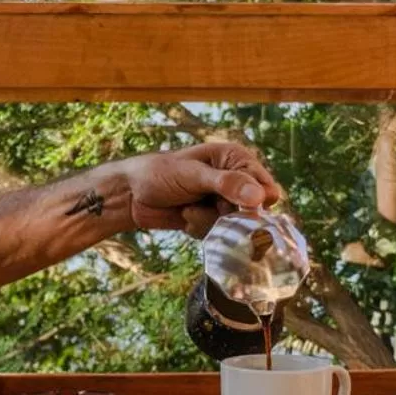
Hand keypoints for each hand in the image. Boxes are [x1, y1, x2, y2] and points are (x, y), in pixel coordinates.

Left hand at [124, 142, 282, 235]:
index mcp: (236, 160)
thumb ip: (226, 184)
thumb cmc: (159, 173)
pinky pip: (219, 234)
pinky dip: (200, 228)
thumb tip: (260, 197)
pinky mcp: (211, 219)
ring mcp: (223, 201)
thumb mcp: (193, 175)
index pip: (265, 187)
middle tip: (207, 207)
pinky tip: (185, 217)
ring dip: (209, 222)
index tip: (236, 208)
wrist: (131, 195)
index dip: (254, 202)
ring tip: (187, 209)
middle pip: (252, 212)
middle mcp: (235, 180)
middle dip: (227, 215)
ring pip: (234, 226)